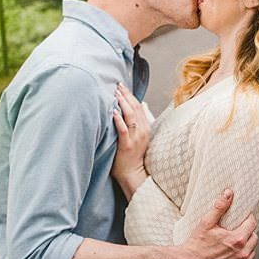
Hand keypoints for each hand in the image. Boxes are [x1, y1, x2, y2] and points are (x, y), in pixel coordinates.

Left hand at [111, 83, 151, 198]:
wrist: (133, 174)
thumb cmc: (132, 156)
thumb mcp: (138, 137)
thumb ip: (135, 123)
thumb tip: (130, 108)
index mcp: (145, 127)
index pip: (139, 106)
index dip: (130, 95)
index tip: (122, 86)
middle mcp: (142, 130)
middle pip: (135, 107)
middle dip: (126, 95)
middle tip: (117, 85)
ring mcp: (135, 138)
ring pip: (131, 115)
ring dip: (122, 103)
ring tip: (115, 93)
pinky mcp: (126, 145)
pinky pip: (123, 129)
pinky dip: (118, 119)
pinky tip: (113, 112)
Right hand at [178, 190, 257, 258]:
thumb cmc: (197, 243)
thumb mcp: (206, 222)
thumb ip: (220, 207)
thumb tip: (229, 193)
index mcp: (237, 239)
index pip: (252, 224)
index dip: (248, 218)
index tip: (243, 217)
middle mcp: (242, 254)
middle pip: (254, 238)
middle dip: (247, 232)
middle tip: (237, 230)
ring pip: (252, 252)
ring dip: (247, 246)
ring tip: (235, 243)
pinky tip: (234, 255)